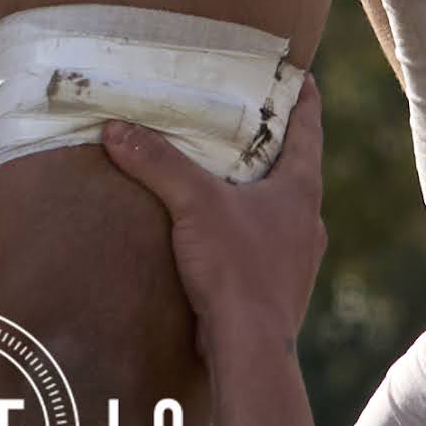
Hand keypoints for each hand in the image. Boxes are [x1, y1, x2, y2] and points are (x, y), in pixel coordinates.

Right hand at [100, 88, 325, 371]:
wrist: (250, 351)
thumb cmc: (237, 270)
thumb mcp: (194, 203)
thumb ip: (157, 162)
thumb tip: (117, 129)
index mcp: (301, 191)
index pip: (309, 128)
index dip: (303, 97)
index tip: (300, 74)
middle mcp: (306, 222)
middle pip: (293, 169)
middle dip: (269, 145)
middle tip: (244, 119)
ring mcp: (295, 259)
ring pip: (277, 210)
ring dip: (254, 191)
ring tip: (222, 175)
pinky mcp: (275, 288)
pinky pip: (260, 245)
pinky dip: (241, 230)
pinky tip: (214, 233)